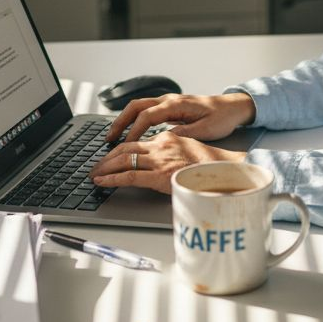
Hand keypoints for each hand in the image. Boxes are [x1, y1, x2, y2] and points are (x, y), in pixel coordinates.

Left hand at [88, 130, 245, 193]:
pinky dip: (112, 179)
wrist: (228, 171)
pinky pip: (129, 176)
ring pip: (123, 160)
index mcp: (168, 139)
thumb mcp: (191, 151)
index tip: (109, 158)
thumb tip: (164, 161)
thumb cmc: (214, 166)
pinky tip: (102, 182)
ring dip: (104, 168)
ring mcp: (160, 160)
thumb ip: (174, 153)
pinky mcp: (160, 175)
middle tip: (95, 167)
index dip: (118, 150)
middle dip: (106, 159)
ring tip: (94, 175)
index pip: (136, 142)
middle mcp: (161, 146)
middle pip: (125, 148)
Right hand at [105, 92, 255, 142]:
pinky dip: (135, 121)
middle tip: (108, 139)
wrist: (234, 107)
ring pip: (139, 108)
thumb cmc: (222, 118)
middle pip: (136, 107)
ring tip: (113, 137)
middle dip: (120, 122)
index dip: (133, 131)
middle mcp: (169, 100)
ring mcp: (169, 102)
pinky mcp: (170, 107)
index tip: (124, 145)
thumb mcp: (205, 130)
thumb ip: (183, 134)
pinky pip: (146, 111)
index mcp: (176, 104)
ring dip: (124, 121)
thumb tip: (162, 141)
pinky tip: (130, 133)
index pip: (147, 116)